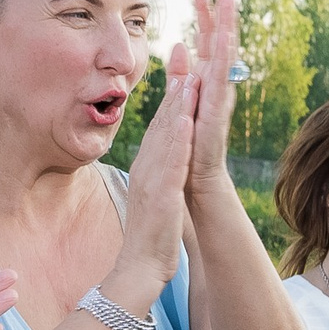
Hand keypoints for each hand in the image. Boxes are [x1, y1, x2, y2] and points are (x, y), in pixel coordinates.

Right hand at [109, 60, 200, 313]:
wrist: (139, 268)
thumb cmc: (151, 237)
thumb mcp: (155, 200)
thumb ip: (158, 178)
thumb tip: (163, 167)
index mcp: (147, 169)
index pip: (159, 129)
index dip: (171, 100)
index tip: (183, 74)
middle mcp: (146, 169)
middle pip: (161, 124)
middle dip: (175, 93)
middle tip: (186, 61)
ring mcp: (151, 180)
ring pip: (165, 138)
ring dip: (177, 108)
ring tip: (190, 80)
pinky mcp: (161, 196)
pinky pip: (170, 164)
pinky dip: (177, 141)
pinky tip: (186, 122)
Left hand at [182, 0, 240, 191]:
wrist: (198, 182)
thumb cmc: (190, 146)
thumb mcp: (180, 101)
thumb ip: (180, 75)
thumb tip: (178, 44)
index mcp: (205, 81)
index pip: (206, 41)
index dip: (203, 14)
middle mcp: (217, 85)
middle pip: (220, 40)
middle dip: (222, 10)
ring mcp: (220, 98)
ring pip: (225, 54)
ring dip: (228, 24)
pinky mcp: (217, 112)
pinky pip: (221, 78)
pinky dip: (223, 57)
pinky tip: (225, 36)